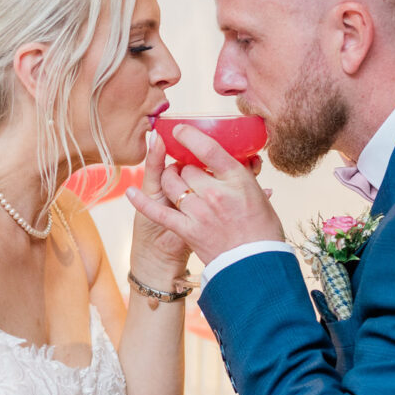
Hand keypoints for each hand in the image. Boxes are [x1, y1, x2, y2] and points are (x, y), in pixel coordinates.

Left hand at [126, 123, 284, 263]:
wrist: (256, 264)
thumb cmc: (262, 228)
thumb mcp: (259, 195)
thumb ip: (246, 175)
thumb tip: (245, 159)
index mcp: (237, 179)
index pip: (208, 149)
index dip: (190, 136)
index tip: (179, 130)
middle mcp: (215, 192)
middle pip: (187, 167)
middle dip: (186, 167)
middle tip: (191, 171)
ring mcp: (199, 212)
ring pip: (172, 184)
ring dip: (171, 180)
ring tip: (177, 182)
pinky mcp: (187, 230)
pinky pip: (159, 212)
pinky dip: (142, 202)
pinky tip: (131, 192)